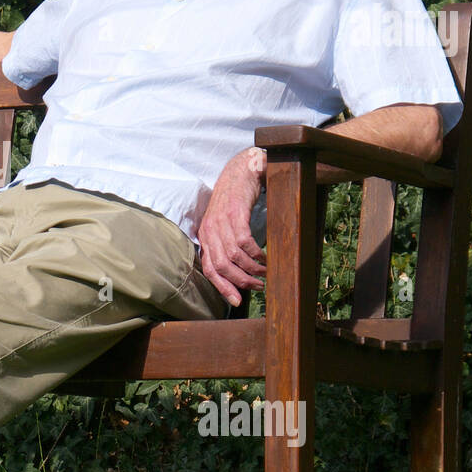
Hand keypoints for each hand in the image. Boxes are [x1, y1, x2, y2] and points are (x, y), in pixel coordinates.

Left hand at [198, 147, 266, 307]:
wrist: (242, 169)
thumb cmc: (236, 200)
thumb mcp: (225, 224)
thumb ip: (226, 245)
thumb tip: (238, 272)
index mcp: (205, 236)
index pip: (209, 269)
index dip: (223, 288)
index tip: (238, 301)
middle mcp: (209, 230)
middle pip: (220, 267)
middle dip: (240, 281)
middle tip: (258, 286)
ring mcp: (220, 220)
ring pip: (233, 256)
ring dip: (252, 268)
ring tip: (265, 271)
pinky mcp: (234, 212)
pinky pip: (243, 241)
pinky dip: (255, 253)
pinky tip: (264, 256)